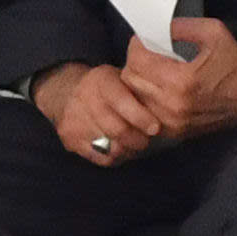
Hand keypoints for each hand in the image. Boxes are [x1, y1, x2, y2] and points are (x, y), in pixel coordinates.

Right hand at [32, 61, 171, 166]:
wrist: (66, 93)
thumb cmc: (107, 87)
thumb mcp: (121, 77)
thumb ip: (139, 89)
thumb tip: (170, 105)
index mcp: (101, 80)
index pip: (121, 101)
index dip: (140, 117)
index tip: (155, 128)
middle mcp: (85, 99)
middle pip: (117, 129)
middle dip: (138, 139)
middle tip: (147, 141)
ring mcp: (75, 121)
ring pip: (111, 146)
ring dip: (129, 150)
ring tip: (136, 145)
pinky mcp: (70, 139)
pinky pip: (101, 158)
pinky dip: (116, 157)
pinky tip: (121, 150)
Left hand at [120, 18, 236, 142]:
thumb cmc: (236, 63)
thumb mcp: (213, 32)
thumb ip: (181, 26)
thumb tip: (156, 27)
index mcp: (182, 80)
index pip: (138, 61)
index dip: (136, 46)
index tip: (144, 40)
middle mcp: (174, 105)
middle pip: (131, 81)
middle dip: (135, 62)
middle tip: (148, 54)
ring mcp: (173, 123)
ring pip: (135, 99)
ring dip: (139, 82)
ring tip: (153, 71)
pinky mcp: (176, 132)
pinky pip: (147, 114)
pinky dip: (147, 100)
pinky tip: (160, 89)